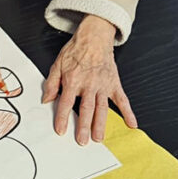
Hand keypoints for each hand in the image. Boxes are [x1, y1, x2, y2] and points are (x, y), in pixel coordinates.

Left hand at [41, 15, 136, 144]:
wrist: (94, 37)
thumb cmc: (76, 50)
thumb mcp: (57, 64)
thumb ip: (51, 83)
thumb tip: (46, 99)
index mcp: (73, 80)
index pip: (65, 103)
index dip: (62, 118)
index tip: (61, 131)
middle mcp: (88, 85)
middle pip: (85, 109)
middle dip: (84, 126)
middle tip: (82, 141)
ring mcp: (103, 85)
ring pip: (102, 108)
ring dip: (100, 124)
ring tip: (99, 138)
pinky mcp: (114, 84)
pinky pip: (122, 99)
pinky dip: (128, 112)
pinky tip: (131, 123)